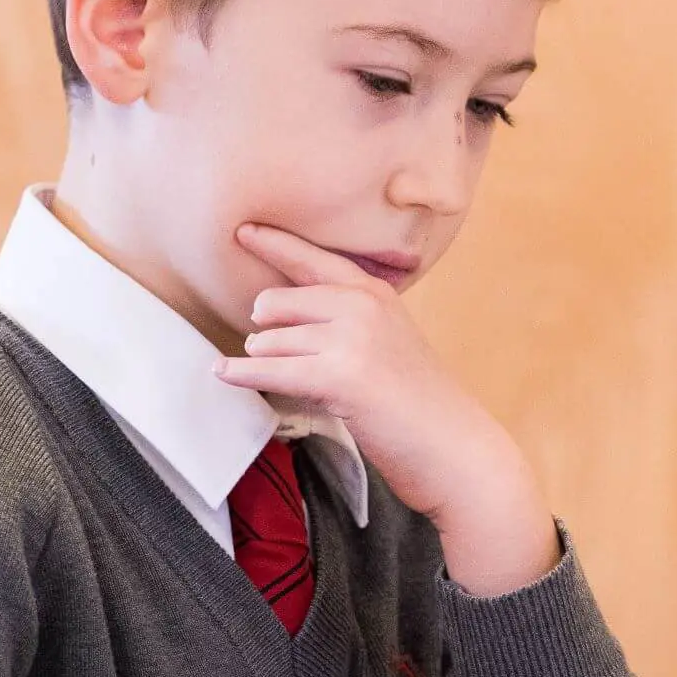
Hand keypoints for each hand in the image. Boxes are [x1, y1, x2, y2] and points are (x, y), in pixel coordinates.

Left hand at [215, 223, 559, 595]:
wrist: (454, 446)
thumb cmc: (417, 404)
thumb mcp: (387, 342)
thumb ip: (346, 320)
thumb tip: (276, 317)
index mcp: (375, 293)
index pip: (313, 259)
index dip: (274, 244)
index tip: (243, 230)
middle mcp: (363, 306)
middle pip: (275, 303)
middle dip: (266, 332)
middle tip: (282, 358)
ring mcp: (352, 339)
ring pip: (269, 341)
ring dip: (267, 364)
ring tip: (297, 385)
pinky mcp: (340, 377)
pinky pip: (270, 371)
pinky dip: (242, 375)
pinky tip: (223, 374)